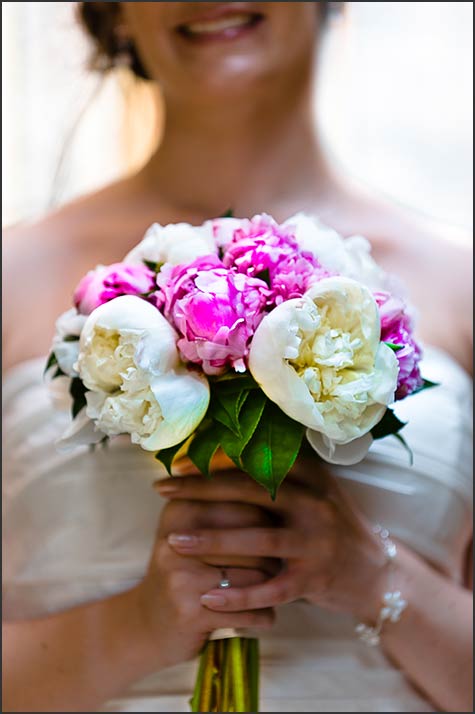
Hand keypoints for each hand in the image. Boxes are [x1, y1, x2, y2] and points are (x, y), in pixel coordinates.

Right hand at [130, 496, 275, 670]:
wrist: (145, 624)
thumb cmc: (182, 570)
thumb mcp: (191, 531)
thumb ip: (225, 506)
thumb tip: (273, 488)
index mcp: (181, 510)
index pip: (246, 508)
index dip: (270, 524)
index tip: (276, 536)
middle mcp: (177, 541)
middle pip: (254, 541)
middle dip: (273, 556)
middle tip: (277, 566)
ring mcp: (182, 578)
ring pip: (255, 578)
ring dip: (272, 589)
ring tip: (273, 590)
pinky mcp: (190, 614)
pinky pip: (247, 611)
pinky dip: (263, 616)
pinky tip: (264, 614)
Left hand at [157, 457, 388, 623]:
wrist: (377, 572)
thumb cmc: (332, 526)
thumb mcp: (314, 490)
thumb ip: (279, 473)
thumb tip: (223, 454)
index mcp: (310, 475)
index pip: (254, 461)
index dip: (213, 461)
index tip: (177, 465)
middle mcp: (313, 503)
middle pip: (247, 492)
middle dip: (200, 490)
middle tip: (162, 491)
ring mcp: (315, 542)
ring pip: (254, 540)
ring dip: (210, 541)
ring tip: (173, 542)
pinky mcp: (313, 580)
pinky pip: (268, 589)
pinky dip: (236, 596)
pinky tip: (207, 598)